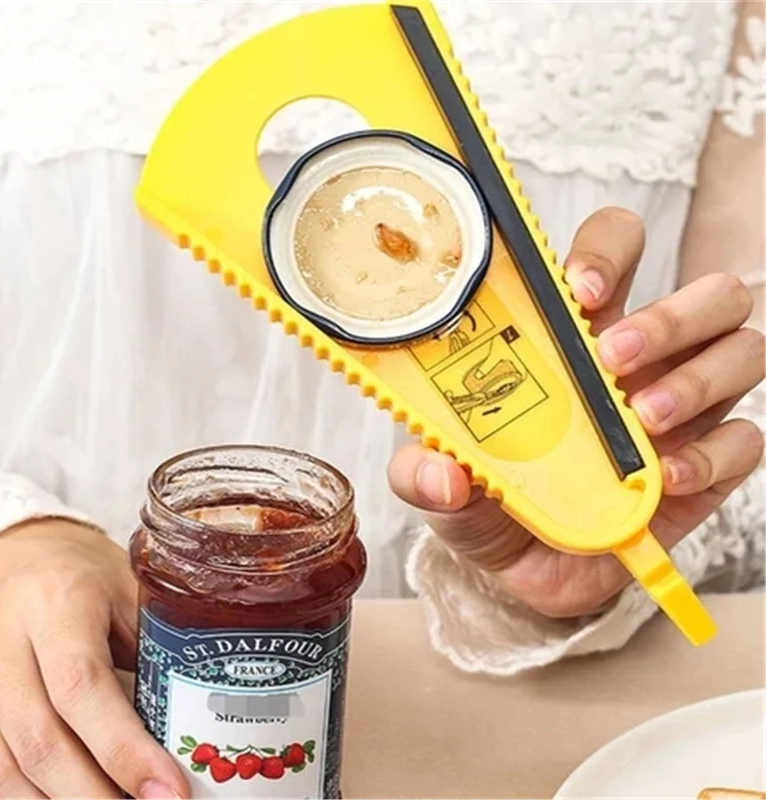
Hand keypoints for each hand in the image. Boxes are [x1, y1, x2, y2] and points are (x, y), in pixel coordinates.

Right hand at [0, 520, 187, 798]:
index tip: (167, 791)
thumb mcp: (130, 594)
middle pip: (38, 742)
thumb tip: (191, 736)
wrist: (19, 557)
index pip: (82, 688)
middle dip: (95, 797)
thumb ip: (151, 653)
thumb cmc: (87, 577)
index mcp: (55, 600)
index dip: (124, 750)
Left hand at [389, 207, 763, 618]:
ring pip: (744, 351)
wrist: (524, 574)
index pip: (617, 250)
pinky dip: (712, 457)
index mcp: (578, 334)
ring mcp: (685, 409)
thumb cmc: (488, 504)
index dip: (609, 251)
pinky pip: (745, 440)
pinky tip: (663, 480)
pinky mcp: (710, 465)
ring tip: (643, 419)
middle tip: (612, 357)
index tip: (579, 288)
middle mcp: (643, 360)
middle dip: (670, 316)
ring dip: (697, 378)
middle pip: (707, 295)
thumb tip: (441, 476)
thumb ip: (424, 473)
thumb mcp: (441, 484)